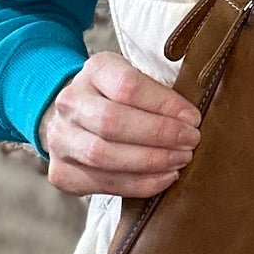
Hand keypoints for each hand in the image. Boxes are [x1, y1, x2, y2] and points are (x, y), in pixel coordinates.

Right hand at [38, 51, 201, 197]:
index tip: (193, 118)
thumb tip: (191, 118)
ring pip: (103, 155)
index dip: (164, 104)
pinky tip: (164, 178)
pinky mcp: (61, 172)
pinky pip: (102, 183)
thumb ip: (157, 93)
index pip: (128, 86)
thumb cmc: (119, 97)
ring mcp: (60, 138)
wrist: (74, 117)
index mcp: (95, 70)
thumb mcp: (136, 78)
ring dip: (150, 162)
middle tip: (190, 142)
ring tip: (180, 161)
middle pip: (112, 122)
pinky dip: (139, 183)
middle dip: (159, 135)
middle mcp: (70, 102)